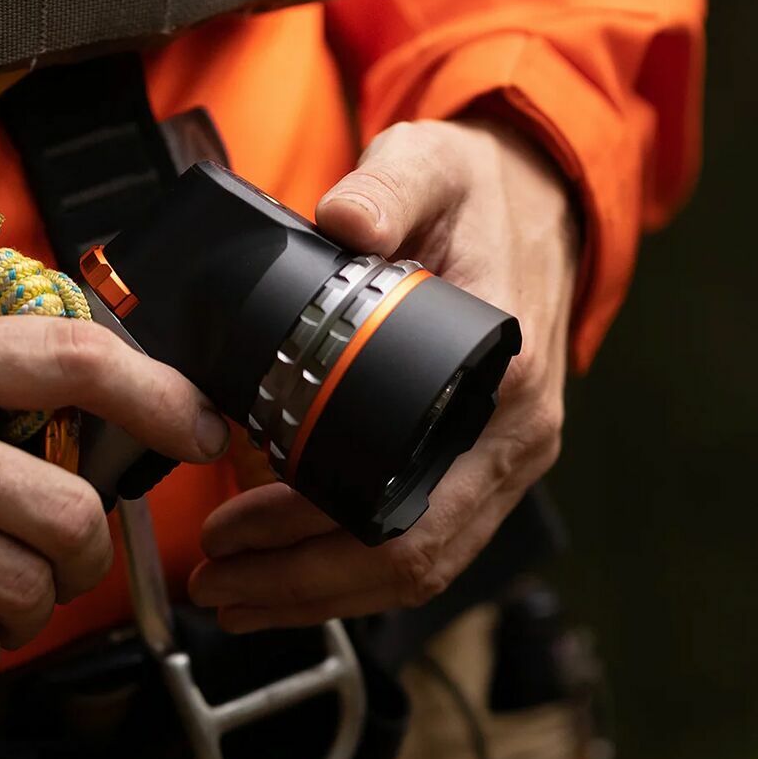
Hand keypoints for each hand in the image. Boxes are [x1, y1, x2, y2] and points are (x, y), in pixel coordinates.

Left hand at [187, 117, 581, 630]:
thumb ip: (388, 186)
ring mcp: (502, 463)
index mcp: (503, 381)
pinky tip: (287, 576)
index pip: (411, 507)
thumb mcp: (432, 163)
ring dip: (319, 594)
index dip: (313, 533)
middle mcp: (512, 440)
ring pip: (417, 571)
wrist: (540, 199)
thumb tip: (346, 216)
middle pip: (409, 562)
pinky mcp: (481, 468)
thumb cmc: (483, 192)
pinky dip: (349, 572)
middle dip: (302, 587)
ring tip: (235, 595)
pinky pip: (422, 546)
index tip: (234, 528)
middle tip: (217, 584)